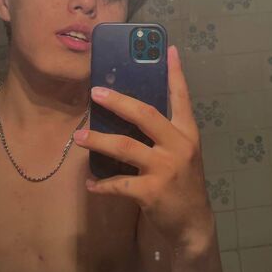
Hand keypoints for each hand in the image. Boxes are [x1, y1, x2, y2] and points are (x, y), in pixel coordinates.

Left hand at [73, 45, 212, 252]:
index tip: (169, 49)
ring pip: (125, 147)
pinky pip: (118, 184)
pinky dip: (101, 184)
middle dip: (118, 101)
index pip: (182, 97)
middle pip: (145, 115)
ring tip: (78, 137)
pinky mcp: (151, 192)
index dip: (176, 73)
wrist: (193, 222)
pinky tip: (90, 183)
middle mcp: (179, 145)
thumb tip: (134, 108)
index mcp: (187, 132)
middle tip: (96, 92)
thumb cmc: (184, 180)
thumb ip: (166, 131)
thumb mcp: (183, 151)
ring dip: (98, 141)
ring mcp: (165, 168)